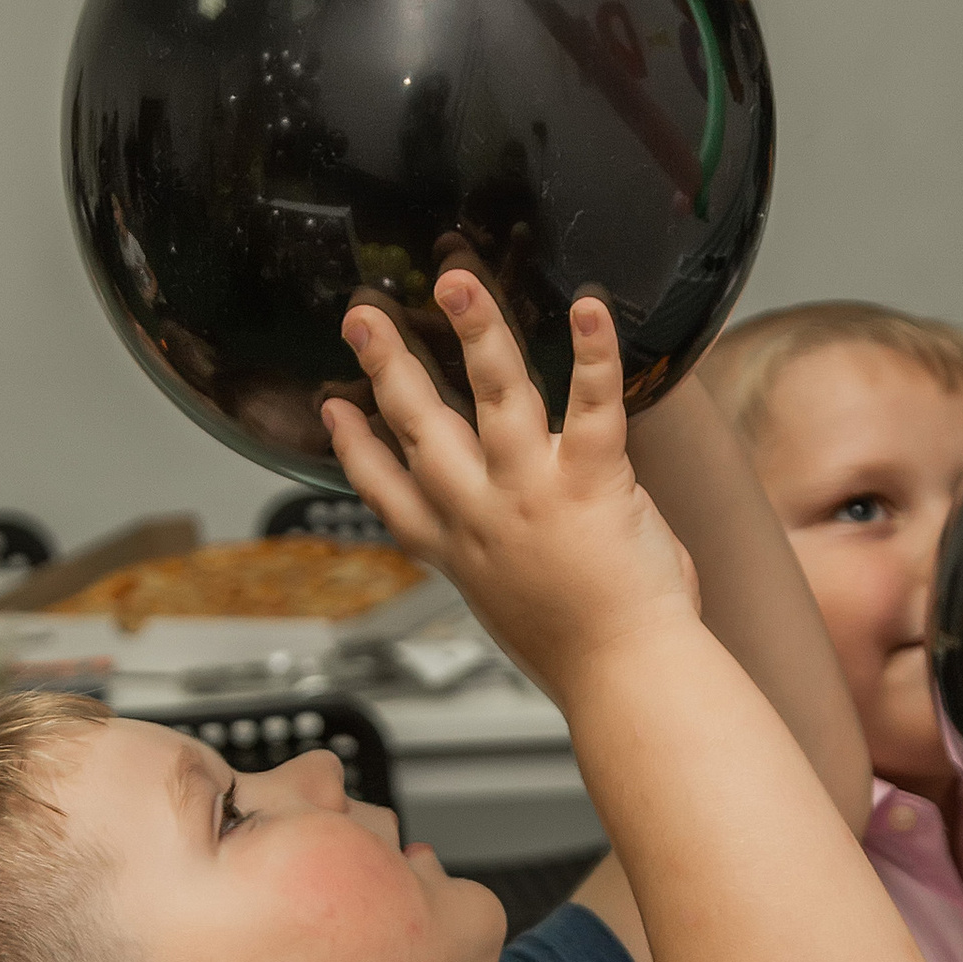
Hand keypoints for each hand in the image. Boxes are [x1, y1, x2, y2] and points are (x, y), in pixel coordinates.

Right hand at [322, 275, 697, 705]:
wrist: (628, 680)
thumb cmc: (592, 657)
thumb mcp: (521, 612)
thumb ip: (511, 566)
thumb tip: (526, 550)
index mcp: (459, 552)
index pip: (388, 494)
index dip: (354, 449)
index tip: (334, 410)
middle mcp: (482, 516)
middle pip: (420, 427)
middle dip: (387, 364)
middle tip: (362, 315)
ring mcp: (531, 495)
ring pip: (495, 396)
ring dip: (473, 331)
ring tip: (456, 281)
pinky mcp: (589, 483)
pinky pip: (590, 405)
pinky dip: (593, 353)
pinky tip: (587, 308)